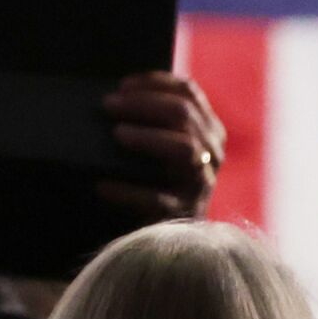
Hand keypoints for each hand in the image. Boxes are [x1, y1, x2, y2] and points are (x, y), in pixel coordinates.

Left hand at [99, 72, 226, 220]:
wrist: (180, 236)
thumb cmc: (163, 181)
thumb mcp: (168, 145)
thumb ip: (156, 122)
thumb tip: (112, 101)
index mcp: (209, 129)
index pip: (188, 92)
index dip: (155, 83)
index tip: (123, 85)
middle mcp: (214, 151)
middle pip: (184, 114)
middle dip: (143, 105)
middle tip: (109, 106)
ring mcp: (204, 182)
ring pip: (184, 149)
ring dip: (148, 138)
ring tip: (117, 134)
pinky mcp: (187, 212)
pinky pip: (159, 198)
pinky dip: (129, 192)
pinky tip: (103, 186)